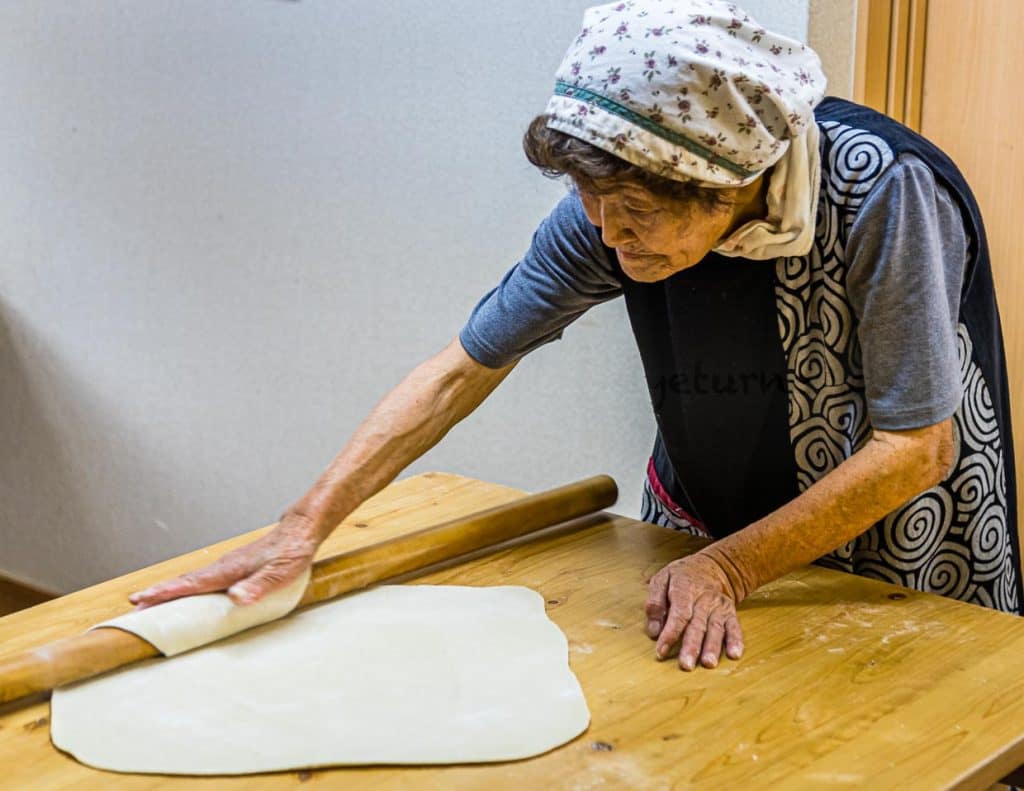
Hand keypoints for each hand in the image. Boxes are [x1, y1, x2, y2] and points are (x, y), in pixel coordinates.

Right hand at [128, 513, 319, 608]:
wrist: (301, 531)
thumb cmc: (292, 552)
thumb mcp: (280, 573)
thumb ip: (258, 586)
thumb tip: (235, 597)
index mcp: (230, 570)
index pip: (191, 584)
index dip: (166, 593)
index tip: (141, 600)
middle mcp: (224, 567)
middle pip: (185, 582)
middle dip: (159, 594)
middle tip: (135, 606)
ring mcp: (228, 566)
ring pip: (193, 580)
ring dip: (170, 591)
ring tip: (150, 602)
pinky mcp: (234, 567)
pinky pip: (204, 579)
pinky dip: (188, 587)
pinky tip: (187, 593)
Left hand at [645, 552, 743, 670]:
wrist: (713, 566)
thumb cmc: (682, 577)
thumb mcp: (662, 579)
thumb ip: (655, 603)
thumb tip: (653, 631)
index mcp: (685, 589)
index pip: (678, 614)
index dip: (670, 633)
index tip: (661, 651)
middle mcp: (704, 599)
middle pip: (697, 624)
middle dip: (691, 646)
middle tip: (686, 665)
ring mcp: (719, 606)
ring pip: (716, 628)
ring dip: (712, 647)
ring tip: (708, 664)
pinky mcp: (730, 613)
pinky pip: (734, 627)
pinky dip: (735, 641)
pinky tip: (734, 654)